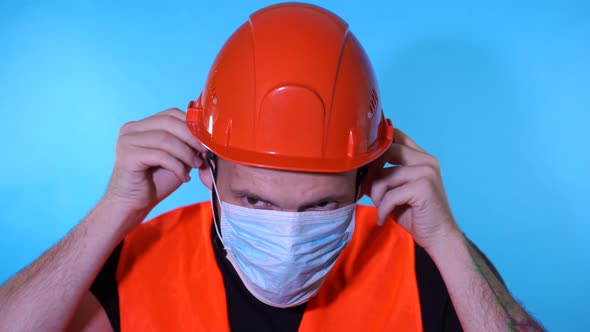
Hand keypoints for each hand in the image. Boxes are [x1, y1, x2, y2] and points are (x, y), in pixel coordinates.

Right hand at [103, 108, 206, 224]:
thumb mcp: (177, 158)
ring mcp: (127, 141)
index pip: (171, 113)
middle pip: (168, 122)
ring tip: (195, 166)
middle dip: (191, 138)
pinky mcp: (128, 155)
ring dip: (186, 153)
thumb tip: (207, 138)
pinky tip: (183, 177)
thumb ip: (187, 145)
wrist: (133, 204)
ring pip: (165, 139)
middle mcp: (131, 129)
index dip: (191, 125)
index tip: (206, 141)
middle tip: (204, 153)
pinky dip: (177, 166)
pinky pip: (160, 155)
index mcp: (142, 125)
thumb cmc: (155, 182)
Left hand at [367, 129, 459, 250]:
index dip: (376, 147)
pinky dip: (382, 210)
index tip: (366, 167)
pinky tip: (384, 219)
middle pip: (387, 150)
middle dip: (371, 171)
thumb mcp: (395, 191)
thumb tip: (359, 170)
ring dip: (377, 196)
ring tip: (381, 209)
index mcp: (421, 157)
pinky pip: (389, 196)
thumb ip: (382, 176)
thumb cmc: (415, 214)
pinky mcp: (423, 188)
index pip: (395, 135)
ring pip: (384, 176)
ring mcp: (426, 172)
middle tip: (367, 189)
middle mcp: (426, 160)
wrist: (438, 236)